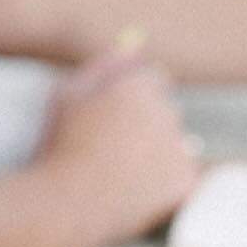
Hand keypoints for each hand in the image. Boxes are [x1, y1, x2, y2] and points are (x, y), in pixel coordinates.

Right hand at [33, 53, 200, 246]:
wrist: (66, 203)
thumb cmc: (60, 144)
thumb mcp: (68, 94)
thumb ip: (103, 65)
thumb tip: (130, 43)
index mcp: (138, 87)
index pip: (153, 78)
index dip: (132, 95)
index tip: (114, 115)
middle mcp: (166, 113)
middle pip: (164, 109)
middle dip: (144, 121)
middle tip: (109, 145)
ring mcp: (179, 149)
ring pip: (173, 142)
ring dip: (155, 149)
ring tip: (117, 169)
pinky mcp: (185, 181)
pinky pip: (179, 172)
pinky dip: (162, 179)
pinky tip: (132, 187)